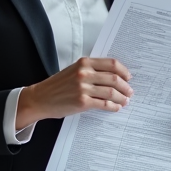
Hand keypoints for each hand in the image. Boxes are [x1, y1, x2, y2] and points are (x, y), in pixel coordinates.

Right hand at [17, 57, 132, 128]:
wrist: (40, 98)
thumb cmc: (57, 85)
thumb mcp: (74, 70)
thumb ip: (91, 70)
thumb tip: (113, 76)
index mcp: (84, 63)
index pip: (111, 64)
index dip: (124, 71)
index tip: (128, 77)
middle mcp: (84, 73)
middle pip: (114, 78)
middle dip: (126, 87)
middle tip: (130, 92)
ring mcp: (83, 88)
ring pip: (111, 92)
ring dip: (122, 98)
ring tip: (125, 101)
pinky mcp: (82, 102)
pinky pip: (104, 104)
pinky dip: (113, 106)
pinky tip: (116, 107)